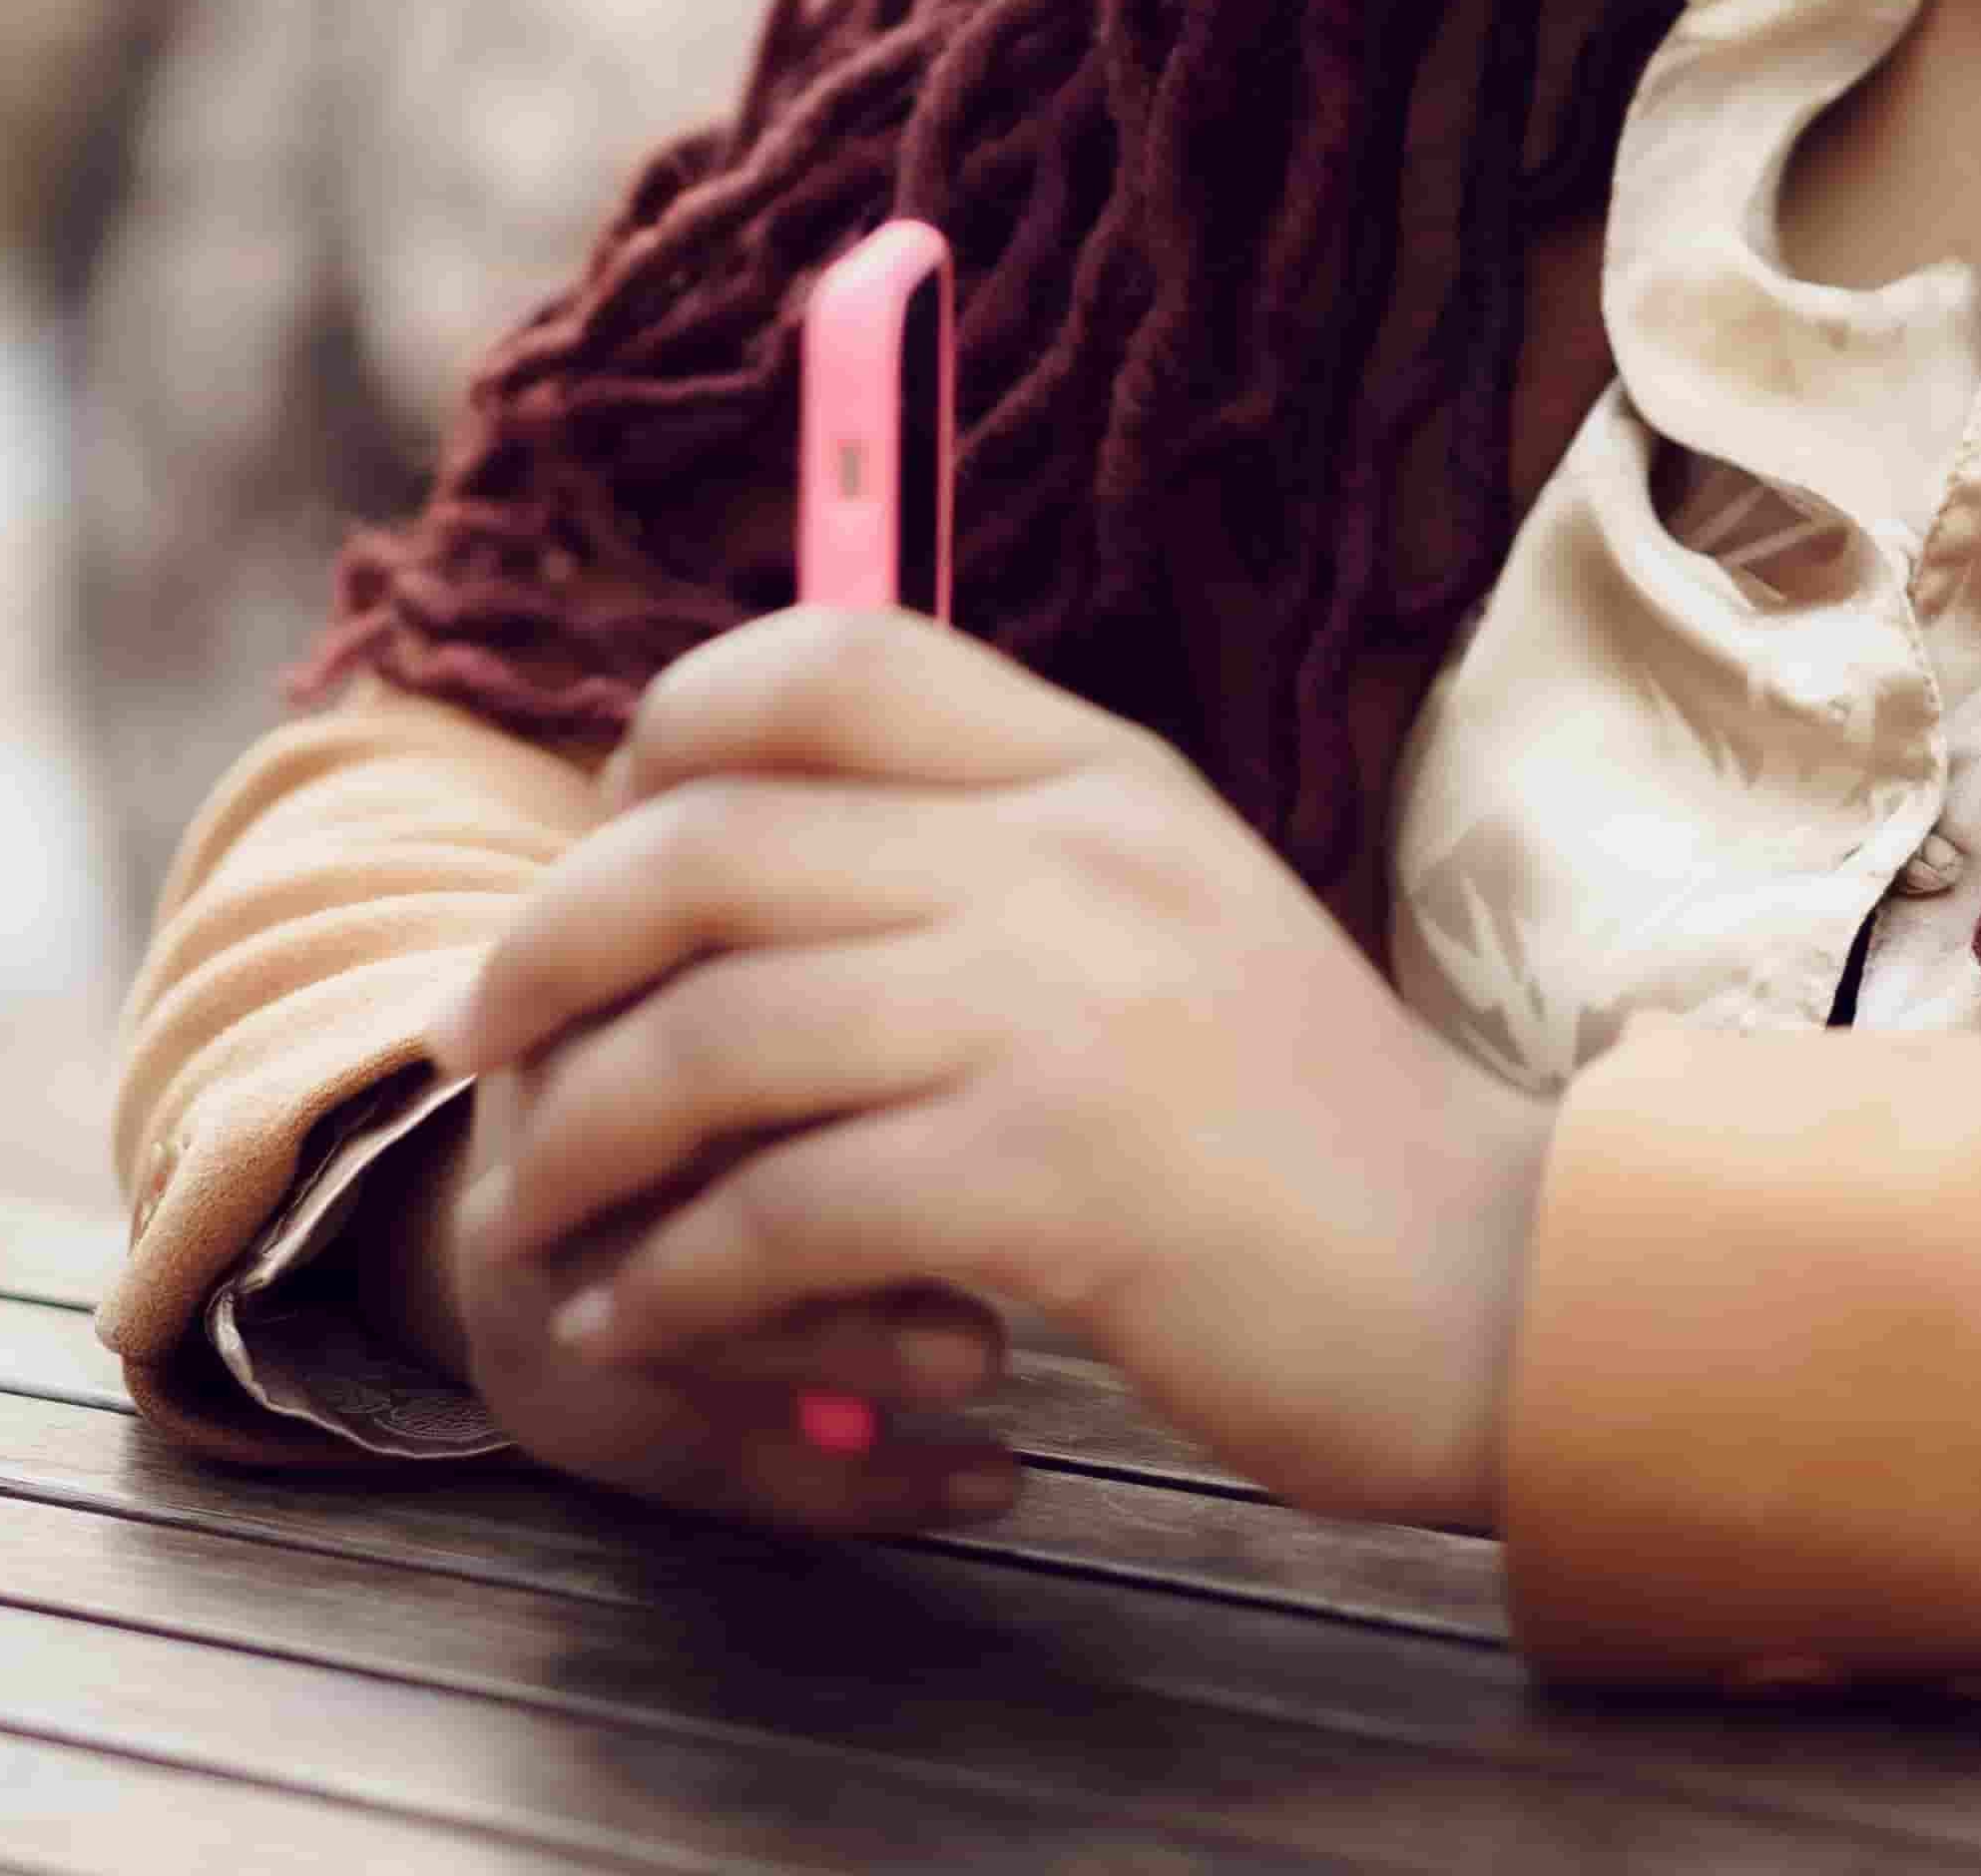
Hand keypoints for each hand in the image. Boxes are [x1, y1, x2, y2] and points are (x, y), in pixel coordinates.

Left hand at [427, 606, 1560, 1532]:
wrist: (1490, 1279)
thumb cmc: (1306, 1125)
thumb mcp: (1176, 912)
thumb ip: (1011, 853)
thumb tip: (768, 833)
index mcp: (1099, 773)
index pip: (828, 660)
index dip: (667, 740)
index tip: (604, 855)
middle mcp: (1071, 856)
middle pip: (708, 843)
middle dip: (549, 950)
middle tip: (489, 1046)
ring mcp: (1064, 1010)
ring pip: (707, 1033)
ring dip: (580, 1141)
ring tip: (551, 1216)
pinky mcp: (1052, 1180)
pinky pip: (771, 1211)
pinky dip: (671, 1280)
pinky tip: (649, 1320)